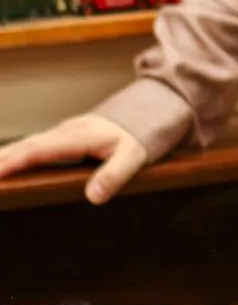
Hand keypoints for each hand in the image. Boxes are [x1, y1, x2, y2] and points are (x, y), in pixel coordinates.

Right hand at [0, 115, 147, 204]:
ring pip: (28, 144)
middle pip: (25, 146)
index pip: (38, 150)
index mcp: (79, 137)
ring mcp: (66, 132)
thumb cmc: (144, 134)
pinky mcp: (68, 136)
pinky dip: (18, 154)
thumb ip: (115, 175)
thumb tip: (92, 197)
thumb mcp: (136, 156)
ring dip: (6, 157)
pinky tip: (8, 164)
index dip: (13, 162)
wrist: (154, 107)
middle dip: (1, 160)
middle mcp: (67, 132)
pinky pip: (36, 145)